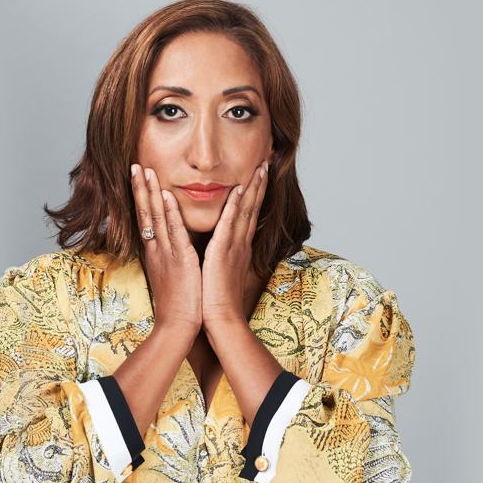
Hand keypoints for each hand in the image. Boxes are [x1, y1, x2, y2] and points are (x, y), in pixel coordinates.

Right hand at [130, 163, 202, 334]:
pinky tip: (164, 196)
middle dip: (140, 187)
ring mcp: (166, 252)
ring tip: (145, 170)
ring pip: (156, 216)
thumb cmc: (177, 303)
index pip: (145, 218)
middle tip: (135, 165)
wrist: (177, 325)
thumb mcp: (167, 274)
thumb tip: (165, 247)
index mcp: (154, 252)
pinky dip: (169, 213)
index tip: (137, 177)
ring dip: (150, 192)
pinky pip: (173, 231)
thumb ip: (166, 257)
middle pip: (144, 212)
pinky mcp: (180, 259)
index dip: (140, 196)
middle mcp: (156, 249)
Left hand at [201, 160, 268, 330]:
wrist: (220, 320)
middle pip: (252, 207)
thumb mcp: (222, 272)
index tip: (259, 175)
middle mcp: (240, 244)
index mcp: (238, 248)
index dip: (255, 194)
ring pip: (245, 211)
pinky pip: (230, 225)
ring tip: (259, 167)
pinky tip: (238, 190)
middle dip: (259, 184)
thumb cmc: (217, 301)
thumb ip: (225, 257)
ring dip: (252, 188)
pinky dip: (234, 207)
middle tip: (265, 161)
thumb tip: (224, 249)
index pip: (249, 214)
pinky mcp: (223, 253)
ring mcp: (234, 247)